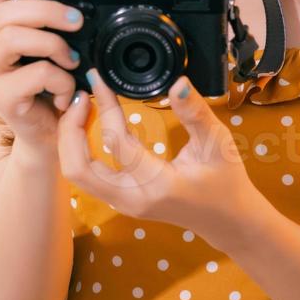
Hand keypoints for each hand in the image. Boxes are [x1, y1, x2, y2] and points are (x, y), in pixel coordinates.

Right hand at [0, 0, 83, 151]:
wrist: (50, 133)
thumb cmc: (52, 85)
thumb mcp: (55, 44)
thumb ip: (54, 17)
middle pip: (6, 11)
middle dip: (48, 11)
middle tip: (77, 22)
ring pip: (13, 37)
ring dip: (54, 45)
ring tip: (71, 61)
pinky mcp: (0, 97)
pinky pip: (35, 73)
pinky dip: (61, 80)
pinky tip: (65, 92)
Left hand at [57, 68, 262, 250]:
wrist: (228, 221)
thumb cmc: (226, 182)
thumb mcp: (218, 143)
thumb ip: (195, 113)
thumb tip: (178, 83)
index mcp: (157, 184)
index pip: (115, 141)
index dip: (104, 106)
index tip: (99, 79)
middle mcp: (132, 198)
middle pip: (77, 167)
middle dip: (70, 129)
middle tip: (81, 96)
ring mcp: (124, 203)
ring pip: (77, 174)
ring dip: (71, 140)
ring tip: (82, 107)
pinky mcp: (121, 200)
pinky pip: (88, 175)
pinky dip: (80, 149)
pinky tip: (90, 124)